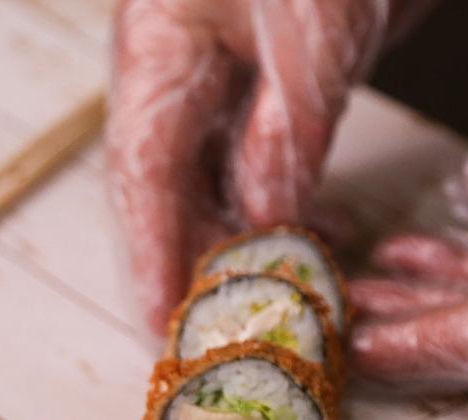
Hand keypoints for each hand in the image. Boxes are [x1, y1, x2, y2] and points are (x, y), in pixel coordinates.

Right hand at [107, 0, 403, 330]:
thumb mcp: (309, 37)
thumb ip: (284, 132)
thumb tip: (265, 221)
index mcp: (159, 51)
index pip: (142, 173)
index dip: (151, 253)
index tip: (162, 323)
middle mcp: (178, 71)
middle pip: (170, 189)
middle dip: (196, 263)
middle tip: (227, 334)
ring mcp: (221, 77)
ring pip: (218, 183)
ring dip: (251, 241)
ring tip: (289, 295)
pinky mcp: (269, 83)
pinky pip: (263, 161)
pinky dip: (289, 205)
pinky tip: (325, 236)